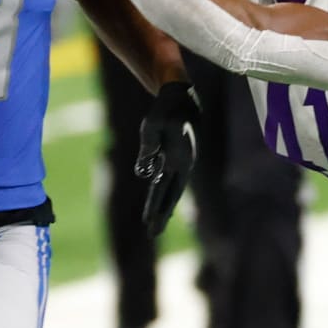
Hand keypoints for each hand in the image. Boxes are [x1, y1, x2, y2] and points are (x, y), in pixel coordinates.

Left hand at [136, 81, 200, 236]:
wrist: (180, 94)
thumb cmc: (166, 108)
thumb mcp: (154, 123)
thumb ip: (148, 146)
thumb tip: (144, 172)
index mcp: (180, 158)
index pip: (167, 189)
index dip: (157, 207)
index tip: (150, 224)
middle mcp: (183, 163)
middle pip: (171, 194)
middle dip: (161, 214)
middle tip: (152, 233)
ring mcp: (180, 161)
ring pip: (169, 188)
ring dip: (161, 206)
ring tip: (154, 224)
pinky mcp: (174, 156)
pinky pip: (167, 178)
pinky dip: (161, 191)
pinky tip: (155, 202)